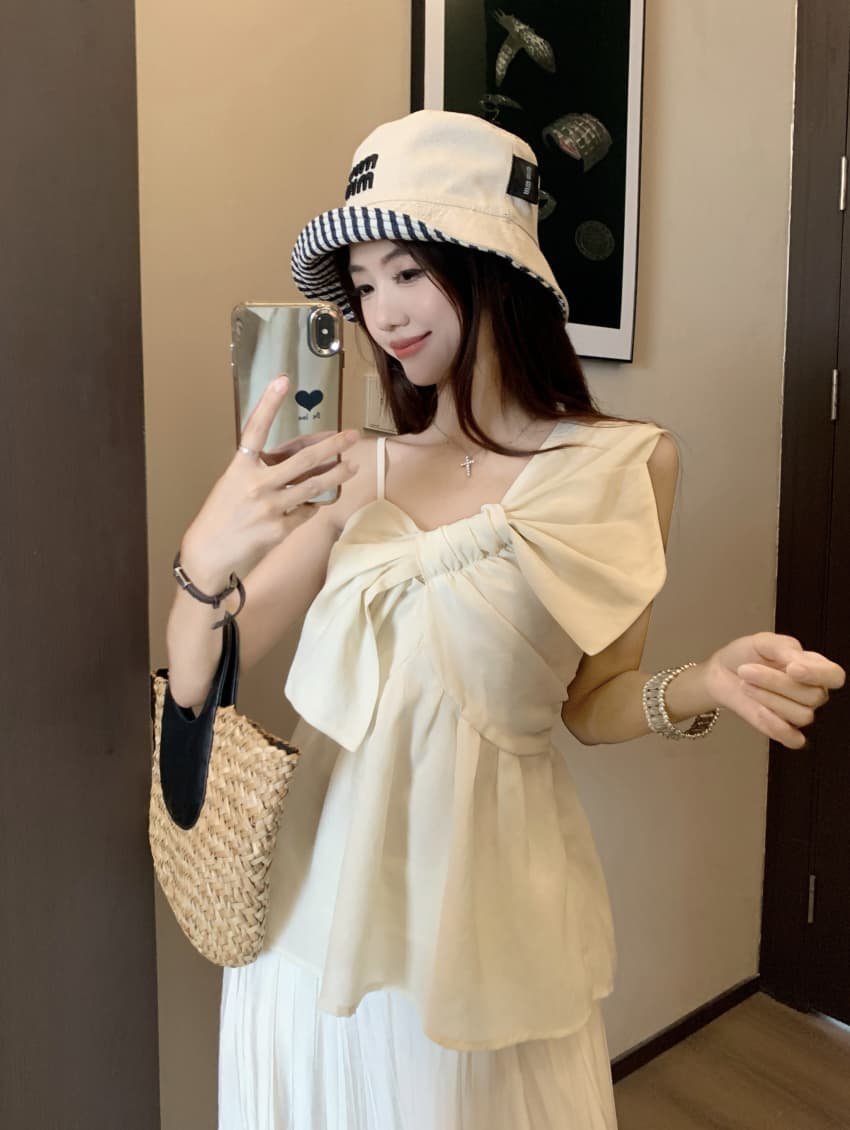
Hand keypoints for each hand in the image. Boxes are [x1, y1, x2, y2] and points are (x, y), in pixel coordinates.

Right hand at [180, 375, 359, 587]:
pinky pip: (306, 512)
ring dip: (337, 475)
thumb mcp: (234, 483)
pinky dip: (310, 507)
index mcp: (239, 467)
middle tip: (352, 435)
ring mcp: (270, 507)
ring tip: (351, 467)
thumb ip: (264, 468)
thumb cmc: (223, 514)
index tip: (283, 380)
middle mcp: (256, 484)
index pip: (255, 429)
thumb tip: (302, 456)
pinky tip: (309, 506)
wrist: (210, 553)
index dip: (269, 404)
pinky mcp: (280, 529)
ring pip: (314, 487)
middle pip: (303, 460)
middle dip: (333, 446)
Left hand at [703, 632, 845, 748]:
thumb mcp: (764, 642)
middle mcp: (811, 692)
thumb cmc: (745, 655)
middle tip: (747, 670)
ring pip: (802, 716)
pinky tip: (760, 711)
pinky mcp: (782, 730)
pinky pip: (794, 739)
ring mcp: (798, 713)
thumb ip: (784, 649)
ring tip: (745, 684)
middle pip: (813, 697)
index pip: (834, 676)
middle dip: (776, 682)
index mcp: (813, 667)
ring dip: (768, 699)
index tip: (791, 668)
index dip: (818, 674)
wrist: (721, 672)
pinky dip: (779, 728)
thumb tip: (800, 662)